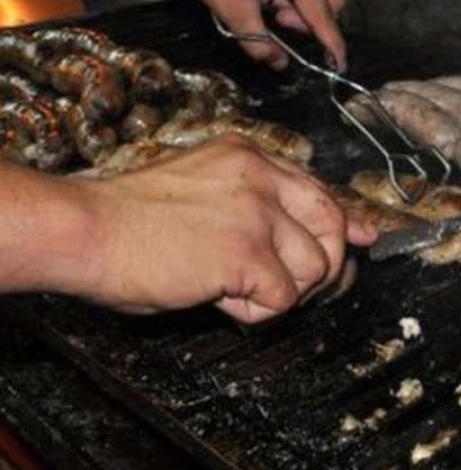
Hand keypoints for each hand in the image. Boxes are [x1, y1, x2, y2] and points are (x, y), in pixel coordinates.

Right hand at [72, 136, 375, 322]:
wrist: (87, 229)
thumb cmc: (133, 218)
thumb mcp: (203, 190)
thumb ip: (259, 205)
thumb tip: (307, 229)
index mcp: (250, 158)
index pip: (320, 188)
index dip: (344, 220)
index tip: (363, 238)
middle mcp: (262, 178)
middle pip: (333, 225)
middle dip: (323, 264)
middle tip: (289, 285)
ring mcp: (258, 213)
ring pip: (316, 267)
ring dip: (282, 291)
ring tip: (233, 287)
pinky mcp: (246, 252)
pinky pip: (283, 298)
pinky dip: (254, 311)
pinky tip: (218, 296)